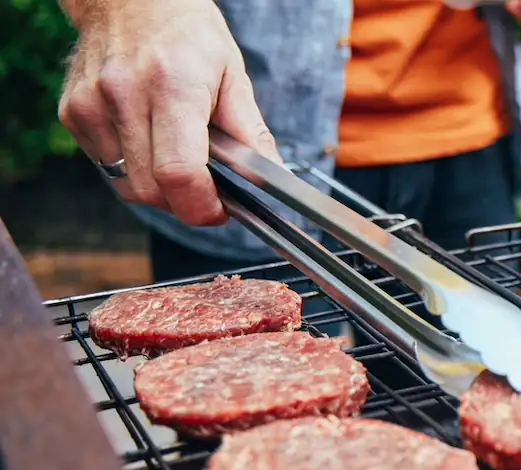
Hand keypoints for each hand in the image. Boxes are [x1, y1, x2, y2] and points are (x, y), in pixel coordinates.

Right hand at [58, 0, 280, 225]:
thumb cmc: (187, 34)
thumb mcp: (233, 75)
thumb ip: (251, 132)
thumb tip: (274, 177)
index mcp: (173, 87)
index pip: (179, 172)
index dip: (202, 205)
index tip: (220, 210)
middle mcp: (125, 96)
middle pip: (152, 189)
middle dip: (185, 203)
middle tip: (206, 189)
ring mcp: (92, 105)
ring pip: (127, 185)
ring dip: (159, 189)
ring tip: (178, 158)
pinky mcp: (72, 113)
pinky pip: (106, 167)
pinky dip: (133, 169)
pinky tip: (149, 141)